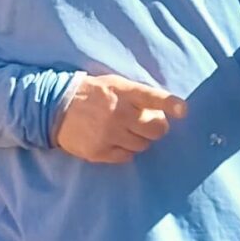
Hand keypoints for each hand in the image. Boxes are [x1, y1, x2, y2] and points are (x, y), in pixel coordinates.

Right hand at [53, 73, 187, 164]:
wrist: (55, 107)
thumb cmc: (93, 94)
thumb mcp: (115, 84)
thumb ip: (139, 95)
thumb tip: (167, 109)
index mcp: (123, 92)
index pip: (152, 98)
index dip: (170, 104)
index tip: (184, 110)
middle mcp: (117, 113)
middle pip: (156, 129)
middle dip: (157, 128)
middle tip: (148, 124)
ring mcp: (108, 134)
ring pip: (144, 145)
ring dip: (140, 139)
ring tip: (125, 130)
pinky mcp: (99, 151)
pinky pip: (127, 156)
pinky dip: (126, 150)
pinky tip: (115, 140)